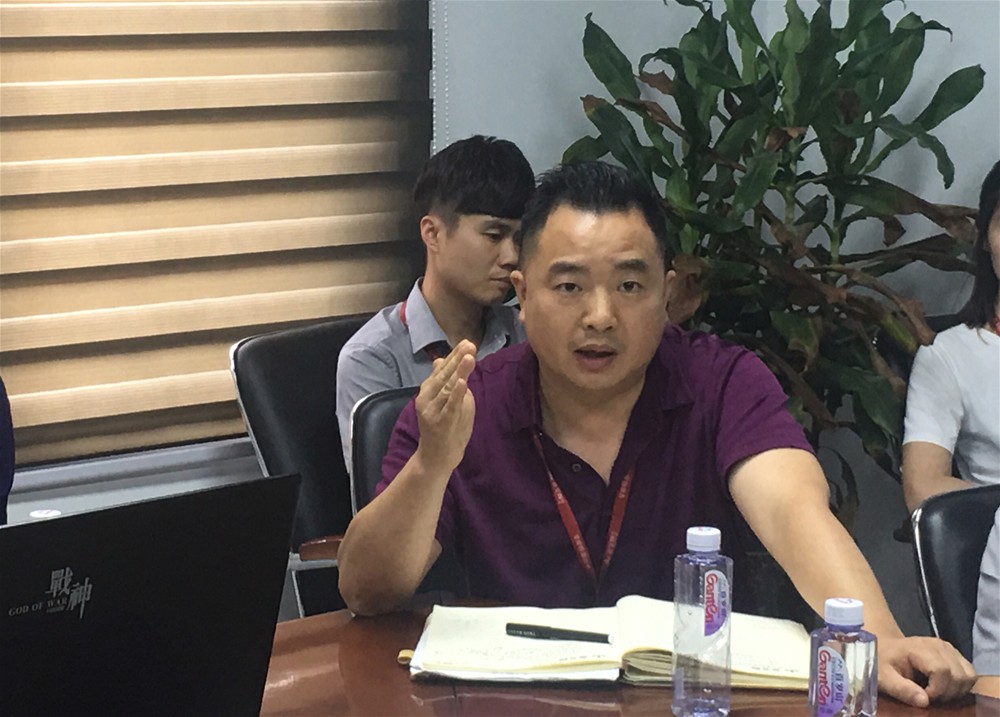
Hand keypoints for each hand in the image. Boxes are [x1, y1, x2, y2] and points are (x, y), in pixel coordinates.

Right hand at [413, 340, 476, 474]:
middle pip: (444, 376)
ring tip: (469, 357)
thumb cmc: (442, 426)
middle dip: (458, 359)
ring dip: (459, 372)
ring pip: (448, 388)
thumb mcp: (441, 401)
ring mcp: (433, 411)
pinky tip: (464, 382)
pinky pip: (451, 406)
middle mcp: (427, 398)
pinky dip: (457, 394)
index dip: (454, 356)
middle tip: (470, 345)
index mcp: (427, 391)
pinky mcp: (442, 423)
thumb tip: (440, 359)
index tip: (467, 343)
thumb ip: (442, 381)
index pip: (442, 370)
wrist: (435, 456)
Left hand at [878, 635, 976, 705]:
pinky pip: (970, 673)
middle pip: (959, 675)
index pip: (942, 672)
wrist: (885, 647)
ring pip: (969, 675)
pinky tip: (945, 687)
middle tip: (930, 696)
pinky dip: (961, 684)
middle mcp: (939, 646)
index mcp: (920, 648)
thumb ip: (902, 689)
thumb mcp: (884, 677)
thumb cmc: (882, 662)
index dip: (936, 690)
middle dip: (948, 692)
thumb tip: (925, 702)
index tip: (923, 696)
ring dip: (957, 690)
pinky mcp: (954, 654)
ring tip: (938, 692)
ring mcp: (949, 648)